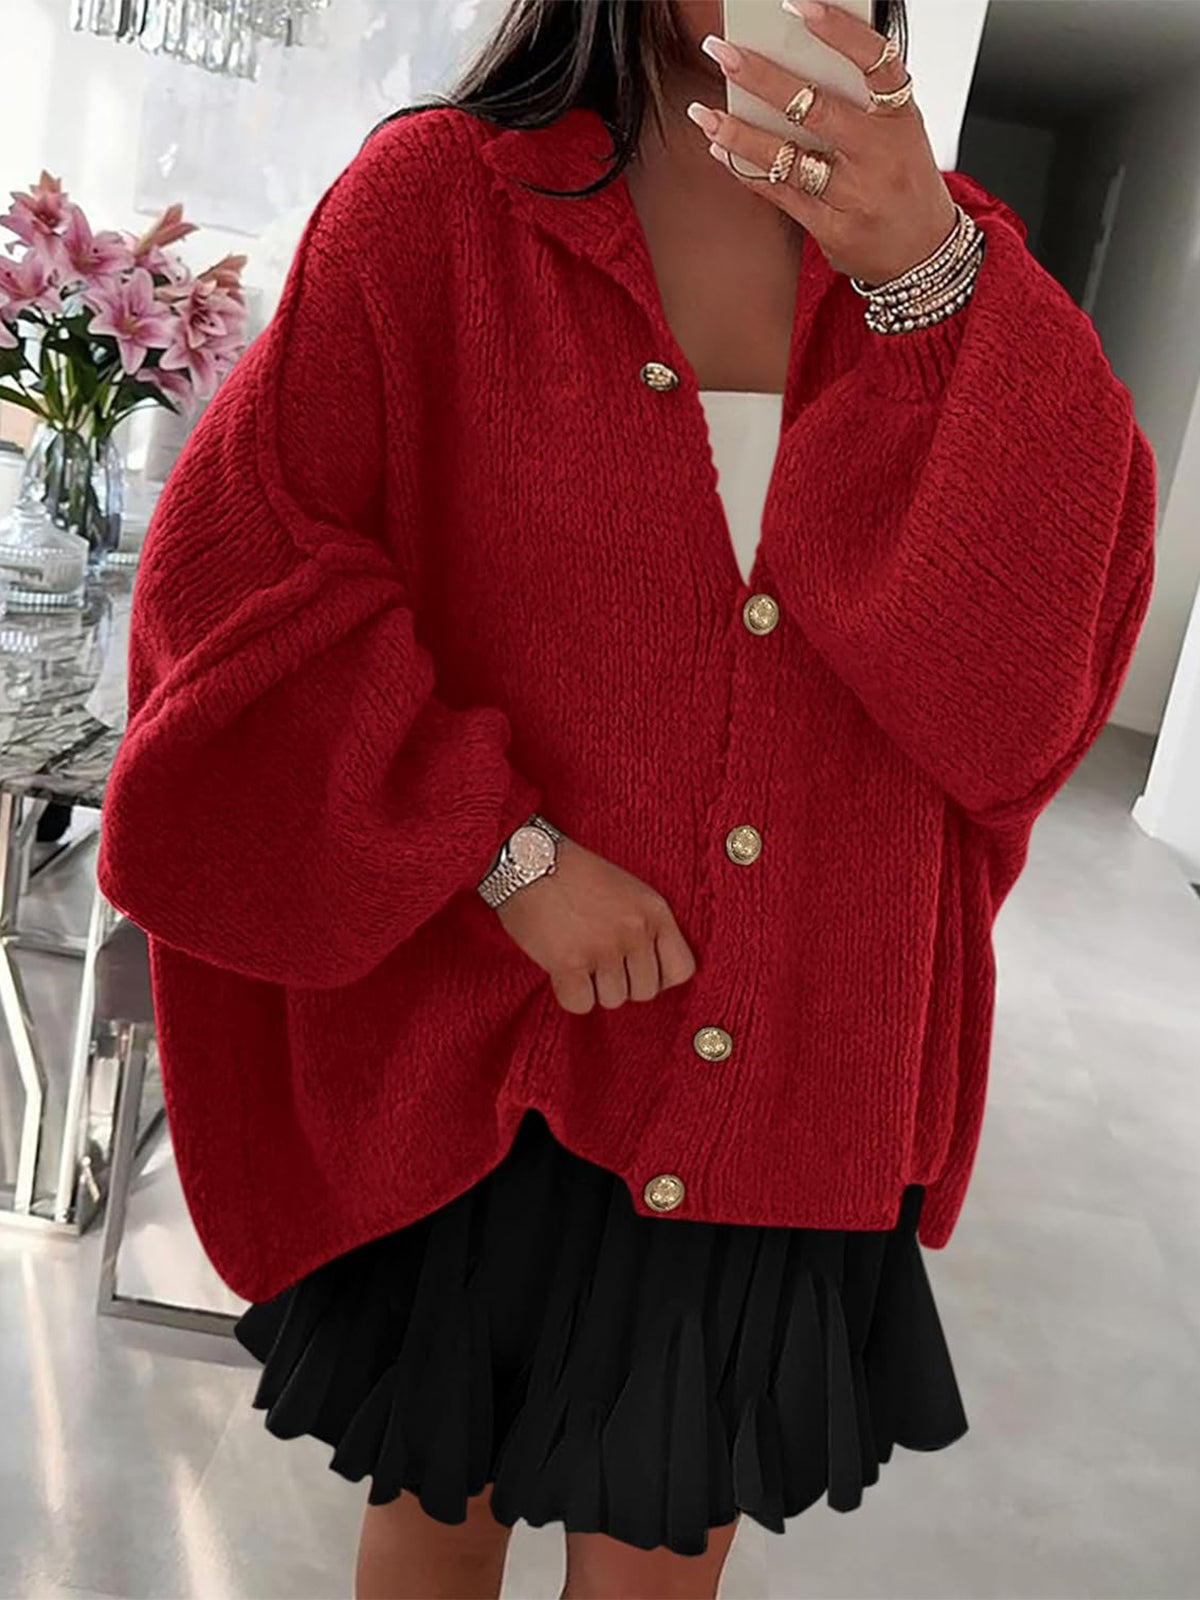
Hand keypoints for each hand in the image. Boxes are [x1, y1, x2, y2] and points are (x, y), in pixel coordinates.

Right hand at [494, 838, 696, 1015]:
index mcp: (654, 911)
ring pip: (612, 1000)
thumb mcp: (628, 891)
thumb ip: (645, 928)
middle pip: (645, 992)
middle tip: (596, 960)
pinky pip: (581, 1004)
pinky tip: (559, 967)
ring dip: (592, 987)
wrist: (527, 860)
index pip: (682, 970)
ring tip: (575, 954)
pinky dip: (568, 993)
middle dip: (620, 983)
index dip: (658, 977)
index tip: (635, 969)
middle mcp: (635, 930)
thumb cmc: (574, 875)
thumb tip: (648, 976)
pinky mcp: (570, 963)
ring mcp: (604, 947)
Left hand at [686, 0, 957, 285]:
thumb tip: (795, 60)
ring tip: (703, 112)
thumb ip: (859, 101)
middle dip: (762, 78)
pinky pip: (780, 194)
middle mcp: (879, 153)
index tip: (797, 6)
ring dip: (739, 133)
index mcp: (900, 117)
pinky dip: (747, 171)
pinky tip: (722, 151)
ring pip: (788, 156)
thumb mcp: (899, 132)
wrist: (924, 254)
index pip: (874, 61)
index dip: (838, 30)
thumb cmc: (903, 181)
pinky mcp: (833, 229)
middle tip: (722, 53)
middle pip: (815, 108)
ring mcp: (855, 195)